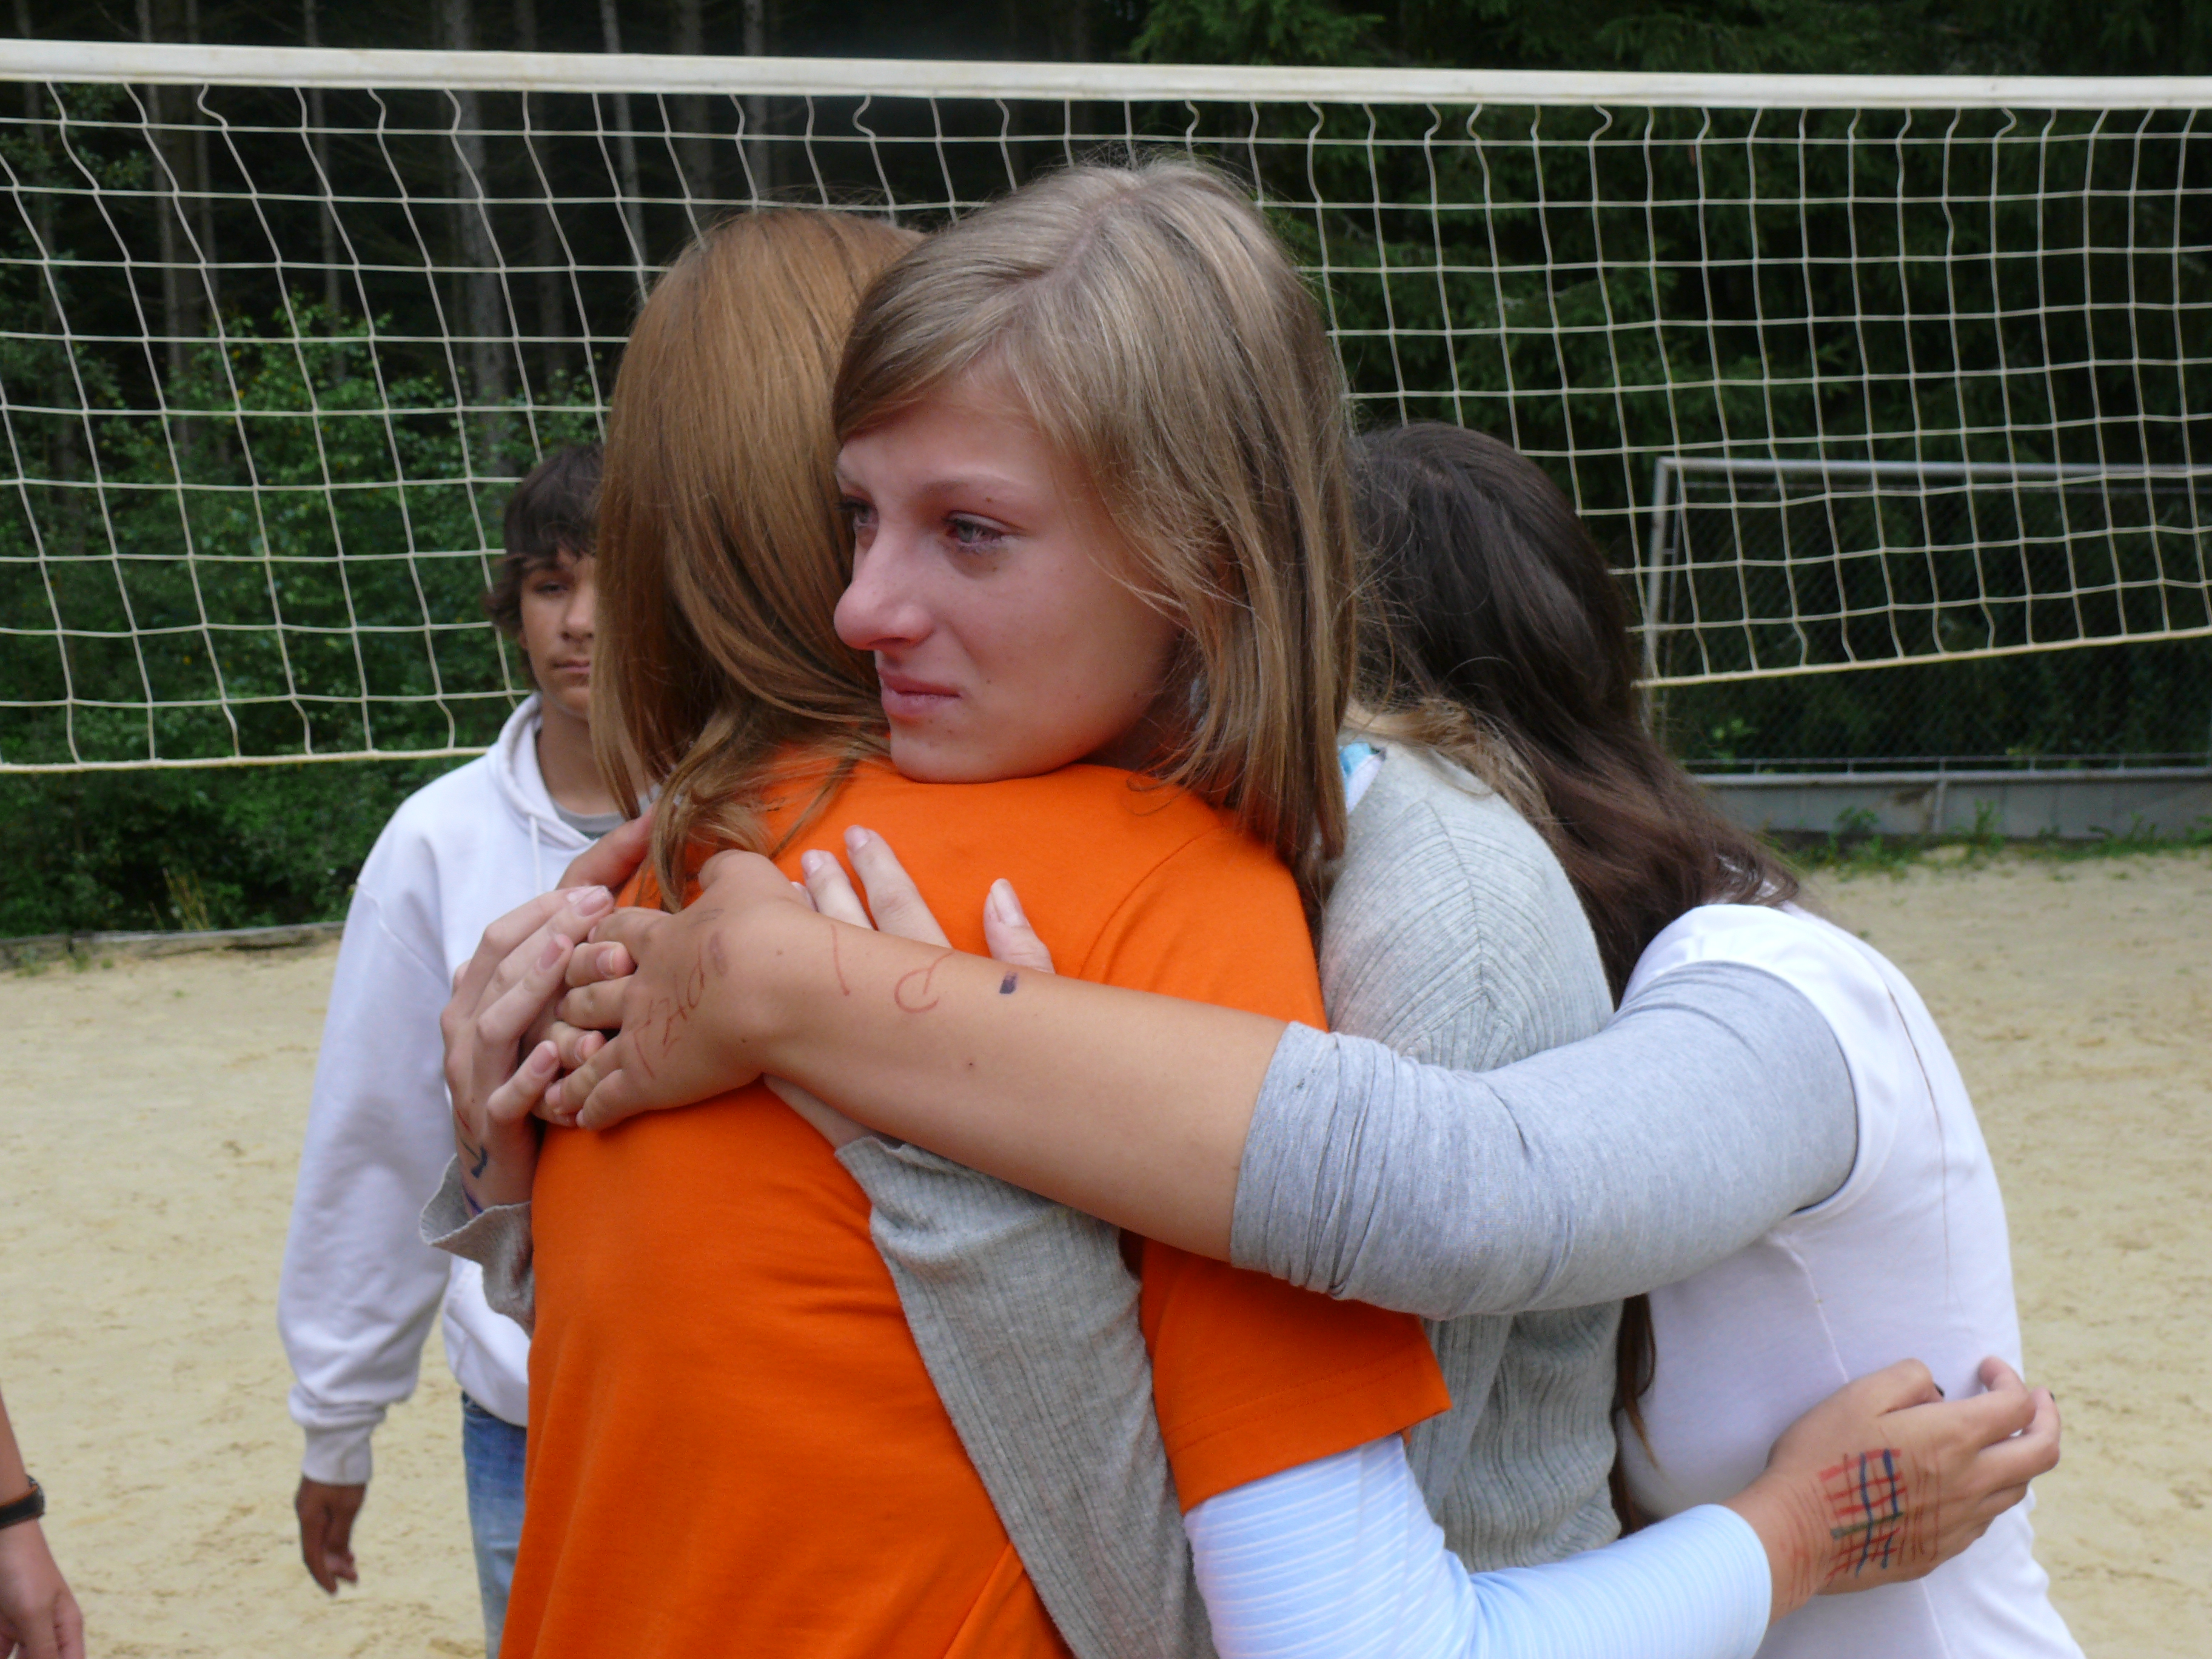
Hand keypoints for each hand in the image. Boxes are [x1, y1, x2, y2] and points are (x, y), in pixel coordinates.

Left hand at [0, 1513, 81, 1658]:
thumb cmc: (24, 1569)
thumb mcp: (35, 1614)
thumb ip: (44, 1650)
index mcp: (65, 1628)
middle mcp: (46, 1632)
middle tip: (16, 1655)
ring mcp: (21, 1630)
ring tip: (4, 1647)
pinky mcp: (1, 1627)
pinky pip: (1, 1651)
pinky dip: (0, 1653)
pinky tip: (0, 1649)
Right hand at [293, 1476, 365, 1597]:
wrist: (337, 1438)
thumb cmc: (344, 1472)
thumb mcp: (348, 1506)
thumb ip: (340, 1534)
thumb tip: (334, 1558)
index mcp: (309, 1519)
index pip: (312, 1556)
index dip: (323, 1576)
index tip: (336, 1591)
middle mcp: (304, 1514)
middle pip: (316, 1549)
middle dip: (334, 1567)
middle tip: (354, 1579)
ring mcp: (309, 1505)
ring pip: (320, 1538)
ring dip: (335, 1554)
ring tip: (353, 1566)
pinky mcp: (317, 1497)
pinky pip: (322, 1526)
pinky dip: (334, 1539)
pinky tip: (347, 1546)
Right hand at [442, 885, 616, 1209]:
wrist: (503, 1166)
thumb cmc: (531, 1075)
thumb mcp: (542, 1013)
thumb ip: (560, 964)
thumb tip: (604, 896)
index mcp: (474, 996)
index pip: (500, 937)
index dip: (544, 909)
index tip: (597, 888)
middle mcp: (465, 1029)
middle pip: (498, 971)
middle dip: (548, 933)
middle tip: (600, 905)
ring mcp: (473, 1076)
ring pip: (494, 1025)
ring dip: (534, 987)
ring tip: (571, 955)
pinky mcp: (491, 1123)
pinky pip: (506, 1096)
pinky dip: (528, 1073)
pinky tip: (554, 1052)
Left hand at [543, 850, 810, 1129]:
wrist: (780, 987)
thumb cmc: (770, 929)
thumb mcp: (748, 878)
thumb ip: (723, 868)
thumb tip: (714, 864)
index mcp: (659, 938)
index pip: (612, 934)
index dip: (598, 938)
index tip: (589, 943)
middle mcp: (638, 986)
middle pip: (585, 991)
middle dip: (572, 999)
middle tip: (565, 1008)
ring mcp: (638, 1035)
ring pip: (585, 1049)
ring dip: (570, 1061)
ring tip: (555, 1074)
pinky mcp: (648, 1080)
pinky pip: (606, 1099)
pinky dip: (589, 1109)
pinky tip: (580, 1119)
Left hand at [762, 827, 1058, 1146]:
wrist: (1005, 1192)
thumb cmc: (1031, 1099)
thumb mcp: (1044, 1015)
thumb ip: (1021, 953)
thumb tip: (998, 889)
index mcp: (941, 984)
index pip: (902, 911)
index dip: (878, 870)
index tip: (854, 835)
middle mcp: (892, 1016)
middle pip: (850, 939)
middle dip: (825, 893)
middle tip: (803, 858)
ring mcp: (860, 1063)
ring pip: (811, 992)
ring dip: (789, 948)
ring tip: (772, 913)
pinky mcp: (841, 1111)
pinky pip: (792, 1068)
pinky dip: (767, 1036)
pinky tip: (741, 1007)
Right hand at [1727, 1356, 2059, 1620]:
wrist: (1798, 1532)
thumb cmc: (1820, 1458)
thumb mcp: (1856, 1396)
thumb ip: (1907, 1378)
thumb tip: (1937, 1389)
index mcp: (1952, 1439)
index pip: (2016, 1405)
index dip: (2010, 1379)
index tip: (1986, 1368)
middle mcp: (1969, 1483)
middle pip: (2042, 1452)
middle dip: (2047, 1419)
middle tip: (2037, 1400)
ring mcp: (1960, 1522)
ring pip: (2017, 1489)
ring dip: (2018, 1457)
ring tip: (1998, 1440)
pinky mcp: (1943, 1549)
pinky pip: (1985, 1519)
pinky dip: (1988, 1492)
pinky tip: (1961, 1481)